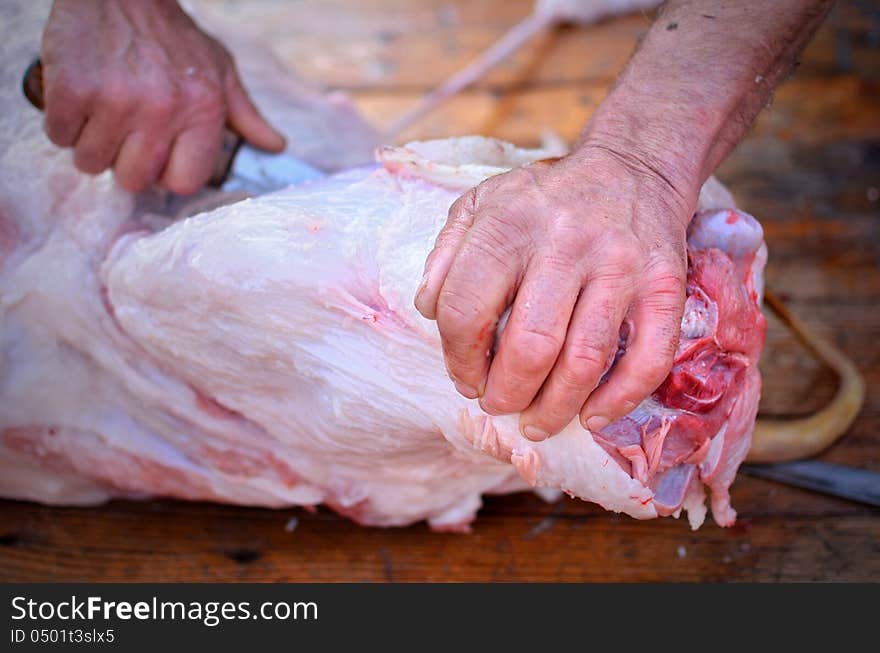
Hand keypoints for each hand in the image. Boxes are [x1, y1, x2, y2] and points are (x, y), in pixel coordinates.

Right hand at [40, 0, 284, 193]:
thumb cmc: (172, 35)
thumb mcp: (218, 70)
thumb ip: (245, 114)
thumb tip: (275, 146)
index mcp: (203, 111)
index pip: (183, 183)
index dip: (165, 173)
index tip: (157, 154)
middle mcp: (163, 110)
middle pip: (134, 180)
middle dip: (124, 162)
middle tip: (124, 130)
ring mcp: (116, 101)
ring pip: (92, 162)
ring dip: (91, 142)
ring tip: (102, 108)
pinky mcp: (72, 90)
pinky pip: (59, 136)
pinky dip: (63, 122)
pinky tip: (79, 96)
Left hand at [415, 145, 693, 439]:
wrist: (632, 169)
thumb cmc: (544, 200)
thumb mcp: (480, 205)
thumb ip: (446, 254)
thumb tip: (428, 310)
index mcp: (509, 225)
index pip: (467, 309)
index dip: (458, 358)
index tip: (464, 378)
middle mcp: (566, 244)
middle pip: (529, 346)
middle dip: (506, 393)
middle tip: (498, 405)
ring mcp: (621, 266)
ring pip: (584, 362)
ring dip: (554, 408)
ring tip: (535, 423)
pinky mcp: (665, 286)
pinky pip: (648, 359)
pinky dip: (618, 400)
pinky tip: (591, 417)